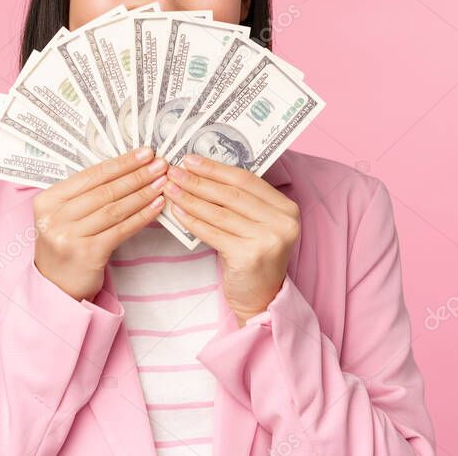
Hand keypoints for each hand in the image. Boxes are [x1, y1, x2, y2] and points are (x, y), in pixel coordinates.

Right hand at [33, 146, 167, 301]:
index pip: (90, 175)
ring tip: (162, 182)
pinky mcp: (87, 253)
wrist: (57, 286)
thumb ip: (87, 194)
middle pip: (104, 190)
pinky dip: (141, 217)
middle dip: (136, 175)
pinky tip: (156, 206)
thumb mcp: (65, 216)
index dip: (121, 162)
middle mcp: (55, 217)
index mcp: (48, 200)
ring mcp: (69, 236)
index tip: (144, 152)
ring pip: (114, 209)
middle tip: (160, 164)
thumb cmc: (67, 245)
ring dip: (142, 193)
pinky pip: (120, 230)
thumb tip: (127, 169)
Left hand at [162, 154, 299, 325]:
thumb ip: (240, 201)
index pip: (246, 180)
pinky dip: (192, 220)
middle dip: (199, 180)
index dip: (216, 168)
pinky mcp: (249, 256)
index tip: (191, 159)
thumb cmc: (253, 257)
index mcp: (286, 208)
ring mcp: (268, 240)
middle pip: (232, 194)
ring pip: (220, 212)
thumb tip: (201, 172)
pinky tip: (177, 211)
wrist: (261, 299)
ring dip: (191, 198)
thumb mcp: (256, 225)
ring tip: (170, 188)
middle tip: (174, 170)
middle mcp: (282, 222)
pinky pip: (213, 232)